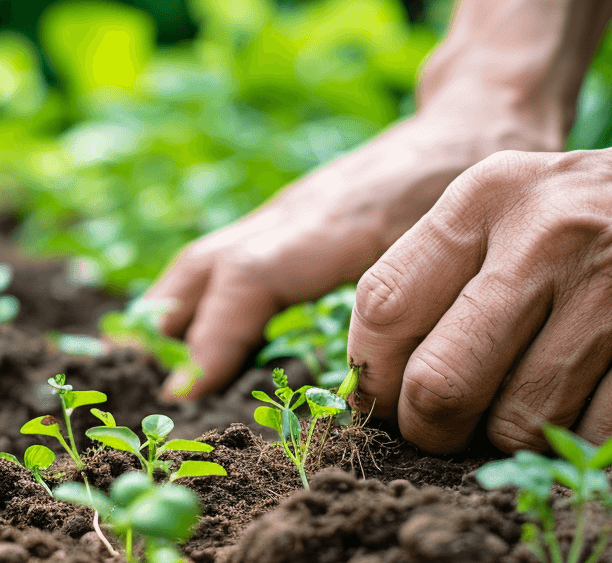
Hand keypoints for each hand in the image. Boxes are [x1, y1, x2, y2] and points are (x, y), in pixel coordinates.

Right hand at [144, 96, 562, 398]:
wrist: (474, 121)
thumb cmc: (469, 186)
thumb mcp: (454, 245)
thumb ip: (413, 306)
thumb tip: (377, 391)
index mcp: (330, 223)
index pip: (251, 276)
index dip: (216, 336)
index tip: (187, 391)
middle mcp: (291, 216)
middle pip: (208, 267)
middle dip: (171, 328)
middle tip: (152, 391)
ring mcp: (284, 215)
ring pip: (208, 261)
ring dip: (170, 313)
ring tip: (138, 367)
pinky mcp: (288, 223)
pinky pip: (224, 260)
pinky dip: (194, 298)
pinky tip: (181, 335)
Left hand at [346, 119, 611, 452]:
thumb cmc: (605, 228)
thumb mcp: (517, 210)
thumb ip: (441, 277)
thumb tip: (370, 392)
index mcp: (487, 197)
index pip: (383, 308)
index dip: (373, 379)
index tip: (386, 405)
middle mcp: (548, 235)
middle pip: (441, 384)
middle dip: (433, 433)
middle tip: (451, 436)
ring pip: (518, 426)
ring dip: (519, 441)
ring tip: (547, 405)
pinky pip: (594, 438)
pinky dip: (588, 445)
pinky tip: (605, 408)